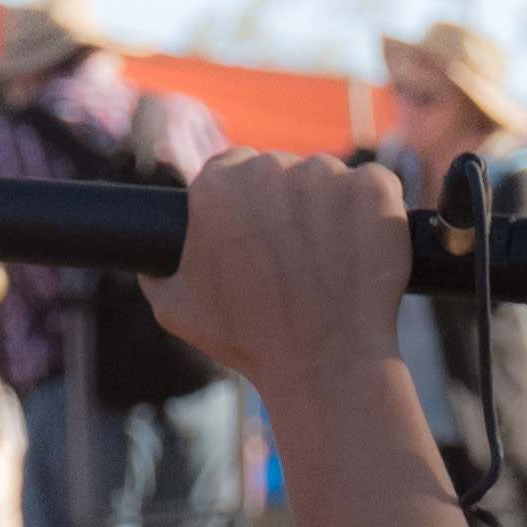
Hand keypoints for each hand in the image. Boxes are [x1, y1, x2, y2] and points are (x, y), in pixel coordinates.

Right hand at [141, 151, 408, 407]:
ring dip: (325, 206)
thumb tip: (151, 263)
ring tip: (324, 257)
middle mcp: (271, 169)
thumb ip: (158, 272)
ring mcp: (329, 174)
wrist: (323, 358)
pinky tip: (357, 247)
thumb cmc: (247, 336)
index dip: (239, 200)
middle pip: (277, 170)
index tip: (251, 227)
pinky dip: (368, 211)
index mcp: (217, 187)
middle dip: (282, 201)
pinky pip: (371, 185)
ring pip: (324, 178)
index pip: (228, 167)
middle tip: (288, 250)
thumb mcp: (175, 307)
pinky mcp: (376, 187)